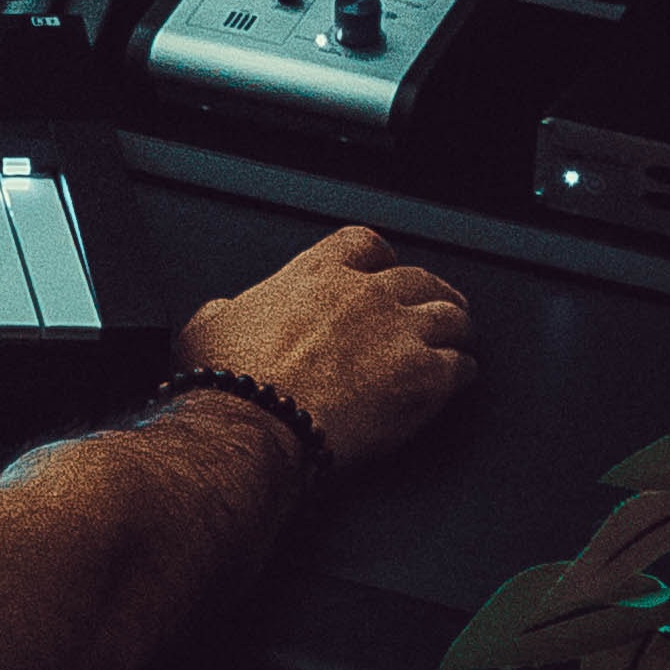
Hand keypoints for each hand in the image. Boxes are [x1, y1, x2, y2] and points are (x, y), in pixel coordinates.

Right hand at [176, 224, 474, 468]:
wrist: (255, 425)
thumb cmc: (230, 382)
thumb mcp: (207, 327)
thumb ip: (226, 310)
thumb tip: (223, 313)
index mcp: (315, 276)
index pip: (364, 244)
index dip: (381, 258)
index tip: (385, 269)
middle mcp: (365, 295)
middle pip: (418, 278)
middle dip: (430, 292)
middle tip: (435, 305)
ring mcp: (400, 333)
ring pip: (451, 315)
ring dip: (456, 327)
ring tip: (458, 339)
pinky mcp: (424, 378)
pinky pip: (462, 366)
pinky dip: (463, 371)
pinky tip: (458, 378)